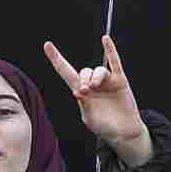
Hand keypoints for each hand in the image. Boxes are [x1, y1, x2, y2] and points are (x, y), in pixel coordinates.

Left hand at [47, 36, 154, 166]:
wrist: (123, 132)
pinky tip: (105, 39)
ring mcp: (107, 82)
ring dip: (95, 76)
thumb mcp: (89, 118)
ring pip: (99, 70)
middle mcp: (93, 84)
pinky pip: (115, 62)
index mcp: (82, 93)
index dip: (56, 59)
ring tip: (94, 86)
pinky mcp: (120, 81)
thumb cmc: (105, 127)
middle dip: (83, 79)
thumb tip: (79, 90)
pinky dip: (110, 50)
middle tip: (85, 90)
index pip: (66, 72)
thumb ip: (84, 105)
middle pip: (84, 72)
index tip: (47, 45)